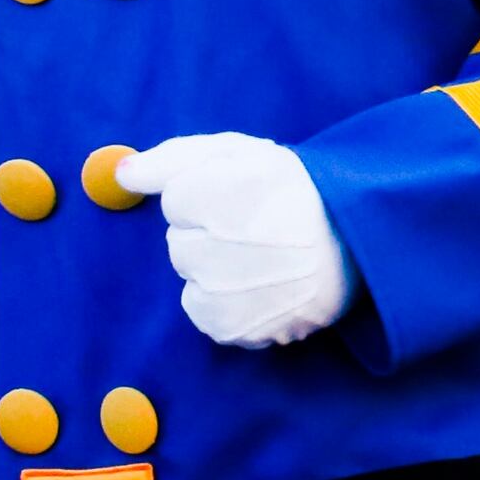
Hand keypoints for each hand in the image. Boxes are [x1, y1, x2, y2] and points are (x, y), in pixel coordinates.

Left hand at [111, 133, 358, 347]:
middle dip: (207, 235)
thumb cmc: (295, 190)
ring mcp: (223, 290)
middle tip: (256, 232)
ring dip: (214, 270)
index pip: (176, 201)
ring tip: (260, 262)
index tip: (243, 201)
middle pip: (179, 243)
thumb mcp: (239, 153)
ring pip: (189, 277)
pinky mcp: (231, 326)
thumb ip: (173, 159)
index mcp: (219, 191)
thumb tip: (121, 174)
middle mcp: (216, 243)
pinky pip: (201, 312)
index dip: (207, 197)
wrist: (358, 242)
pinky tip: (258, 287)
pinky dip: (223, 302)